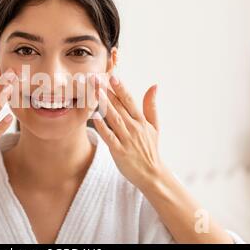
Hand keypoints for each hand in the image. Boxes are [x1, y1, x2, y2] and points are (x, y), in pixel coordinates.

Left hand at [92, 75, 165, 190]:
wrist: (152, 174)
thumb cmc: (150, 149)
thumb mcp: (154, 126)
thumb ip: (151, 106)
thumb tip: (154, 85)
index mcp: (141, 121)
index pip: (129, 100)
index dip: (120, 88)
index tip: (112, 75)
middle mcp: (134, 128)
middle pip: (119, 106)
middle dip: (107, 91)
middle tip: (96, 78)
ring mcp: (127, 139)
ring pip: (113, 119)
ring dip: (104, 104)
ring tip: (95, 92)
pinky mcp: (119, 151)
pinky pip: (109, 137)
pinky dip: (102, 127)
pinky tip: (94, 117)